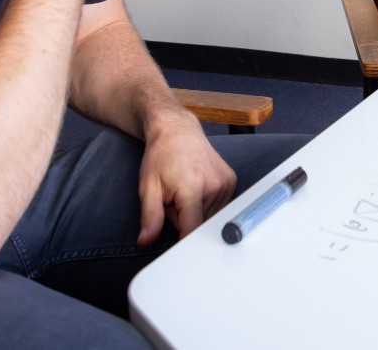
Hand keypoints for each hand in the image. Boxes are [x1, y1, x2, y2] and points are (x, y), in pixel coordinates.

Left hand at [137, 107, 236, 243]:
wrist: (177, 130)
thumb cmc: (161, 156)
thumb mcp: (148, 187)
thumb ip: (150, 217)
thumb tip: (145, 241)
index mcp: (193, 188)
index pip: (193, 230)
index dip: (183, 242)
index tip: (177, 248)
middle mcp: (214, 186)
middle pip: (201, 224)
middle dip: (185, 221)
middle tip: (174, 202)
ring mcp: (226, 183)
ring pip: (210, 217)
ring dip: (196, 213)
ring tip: (185, 193)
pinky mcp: (231, 181)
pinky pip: (220, 206)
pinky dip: (206, 205)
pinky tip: (197, 189)